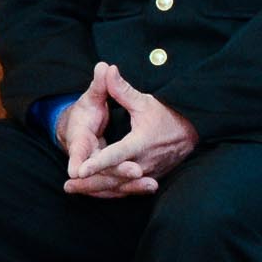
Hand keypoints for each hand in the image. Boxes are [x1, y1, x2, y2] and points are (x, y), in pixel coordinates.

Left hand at [63, 64, 198, 195]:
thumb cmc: (167, 115)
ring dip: (96, 189)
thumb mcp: (145, 101)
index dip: (97, 163)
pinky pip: (127, 189)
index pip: (116, 155)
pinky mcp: (150, 177)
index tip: (80, 170)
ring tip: (73, 189)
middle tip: (68, 185)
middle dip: (90, 182)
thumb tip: (108, 69)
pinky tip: (93, 192)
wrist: (194, 131)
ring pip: (119, 186)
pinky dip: (109, 191)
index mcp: (141, 143)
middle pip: (113, 177)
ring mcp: (148, 172)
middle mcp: (144, 162)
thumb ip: (123, 90)